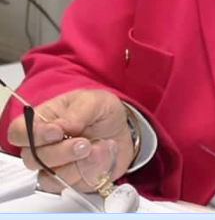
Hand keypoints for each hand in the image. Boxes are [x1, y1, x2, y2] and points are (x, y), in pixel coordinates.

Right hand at [7, 89, 133, 192]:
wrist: (123, 128)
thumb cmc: (102, 110)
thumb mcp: (94, 101)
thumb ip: (77, 112)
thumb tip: (62, 126)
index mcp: (43, 120)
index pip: (19, 131)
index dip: (33, 135)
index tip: (57, 132)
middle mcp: (44, 145)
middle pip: (32, 159)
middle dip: (61, 152)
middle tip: (84, 144)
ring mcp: (55, 165)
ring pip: (51, 176)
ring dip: (79, 164)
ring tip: (100, 146)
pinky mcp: (70, 179)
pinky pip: (71, 185)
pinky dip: (90, 172)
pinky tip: (102, 155)